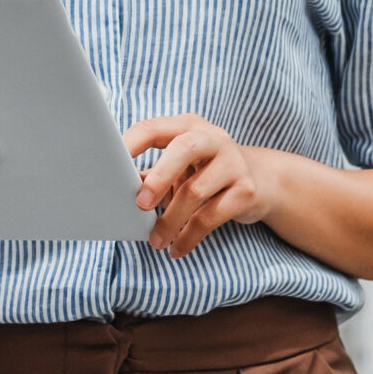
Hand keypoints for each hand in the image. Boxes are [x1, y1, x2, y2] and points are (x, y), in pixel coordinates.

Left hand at [126, 114, 270, 256]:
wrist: (262, 181)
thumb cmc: (206, 172)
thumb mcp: (180, 166)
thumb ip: (152, 173)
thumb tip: (118, 191)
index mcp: (188, 126)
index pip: (153, 129)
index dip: (130, 146)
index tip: (109, 167)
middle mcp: (214, 138)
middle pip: (184, 149)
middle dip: (159, 176)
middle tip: (141, 204)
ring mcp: (233, 163)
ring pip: (195, 191)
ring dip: (170, 220)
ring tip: (156, 240)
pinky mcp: (247, 190)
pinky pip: (211, 217)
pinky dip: (190, 236)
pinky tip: (177, 248)